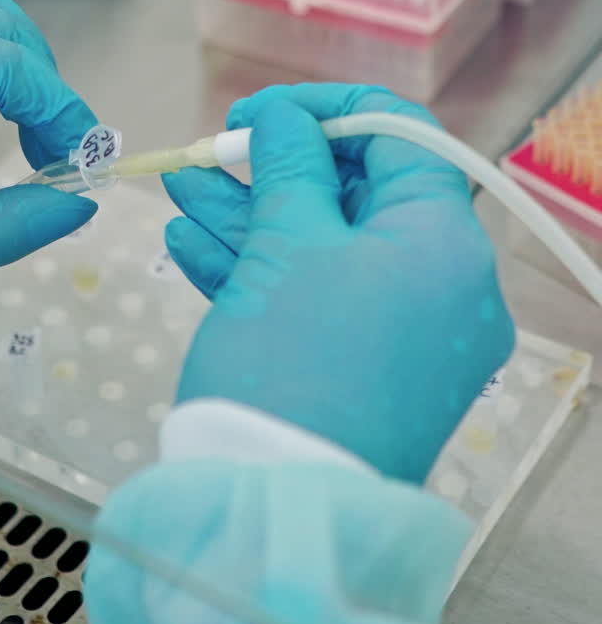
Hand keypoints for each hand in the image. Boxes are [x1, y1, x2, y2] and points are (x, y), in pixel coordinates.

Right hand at [164, 84, 514, 482]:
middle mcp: (439, 287)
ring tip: (178, 188)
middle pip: (356, 196)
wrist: (273, 511)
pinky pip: (315, 302)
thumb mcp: (288, 245)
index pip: (400, 138)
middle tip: (206, 154)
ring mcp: (401, 335)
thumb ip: (289, 166)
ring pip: (324, 250)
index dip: (325, 111)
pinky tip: (187, 242)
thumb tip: (283, 119)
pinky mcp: (361, 372)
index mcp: (445, 243)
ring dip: (249, 215)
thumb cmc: (293, 364)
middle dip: (271, 170)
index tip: (255, 113)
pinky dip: (258, 270)